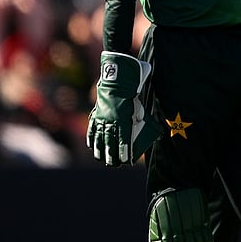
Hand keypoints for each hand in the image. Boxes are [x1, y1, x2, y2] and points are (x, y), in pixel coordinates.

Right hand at [87, 51, 154, 165]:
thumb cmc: (133, 92)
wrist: (117, 77)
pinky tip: (91, 146)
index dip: (124, 149)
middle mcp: (111, 118)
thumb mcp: (140, 106)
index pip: (123, 137)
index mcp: (124, 117)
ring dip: (101, 148)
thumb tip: (149, 133)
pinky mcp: (96, 112)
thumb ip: (142, 120)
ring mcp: (102, 116)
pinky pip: (92, 127)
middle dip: (112, 153)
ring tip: (102, 159)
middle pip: (110, 140)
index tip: (126, 159)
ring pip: (99, 136)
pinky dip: (91, 137)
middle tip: (114, 164)